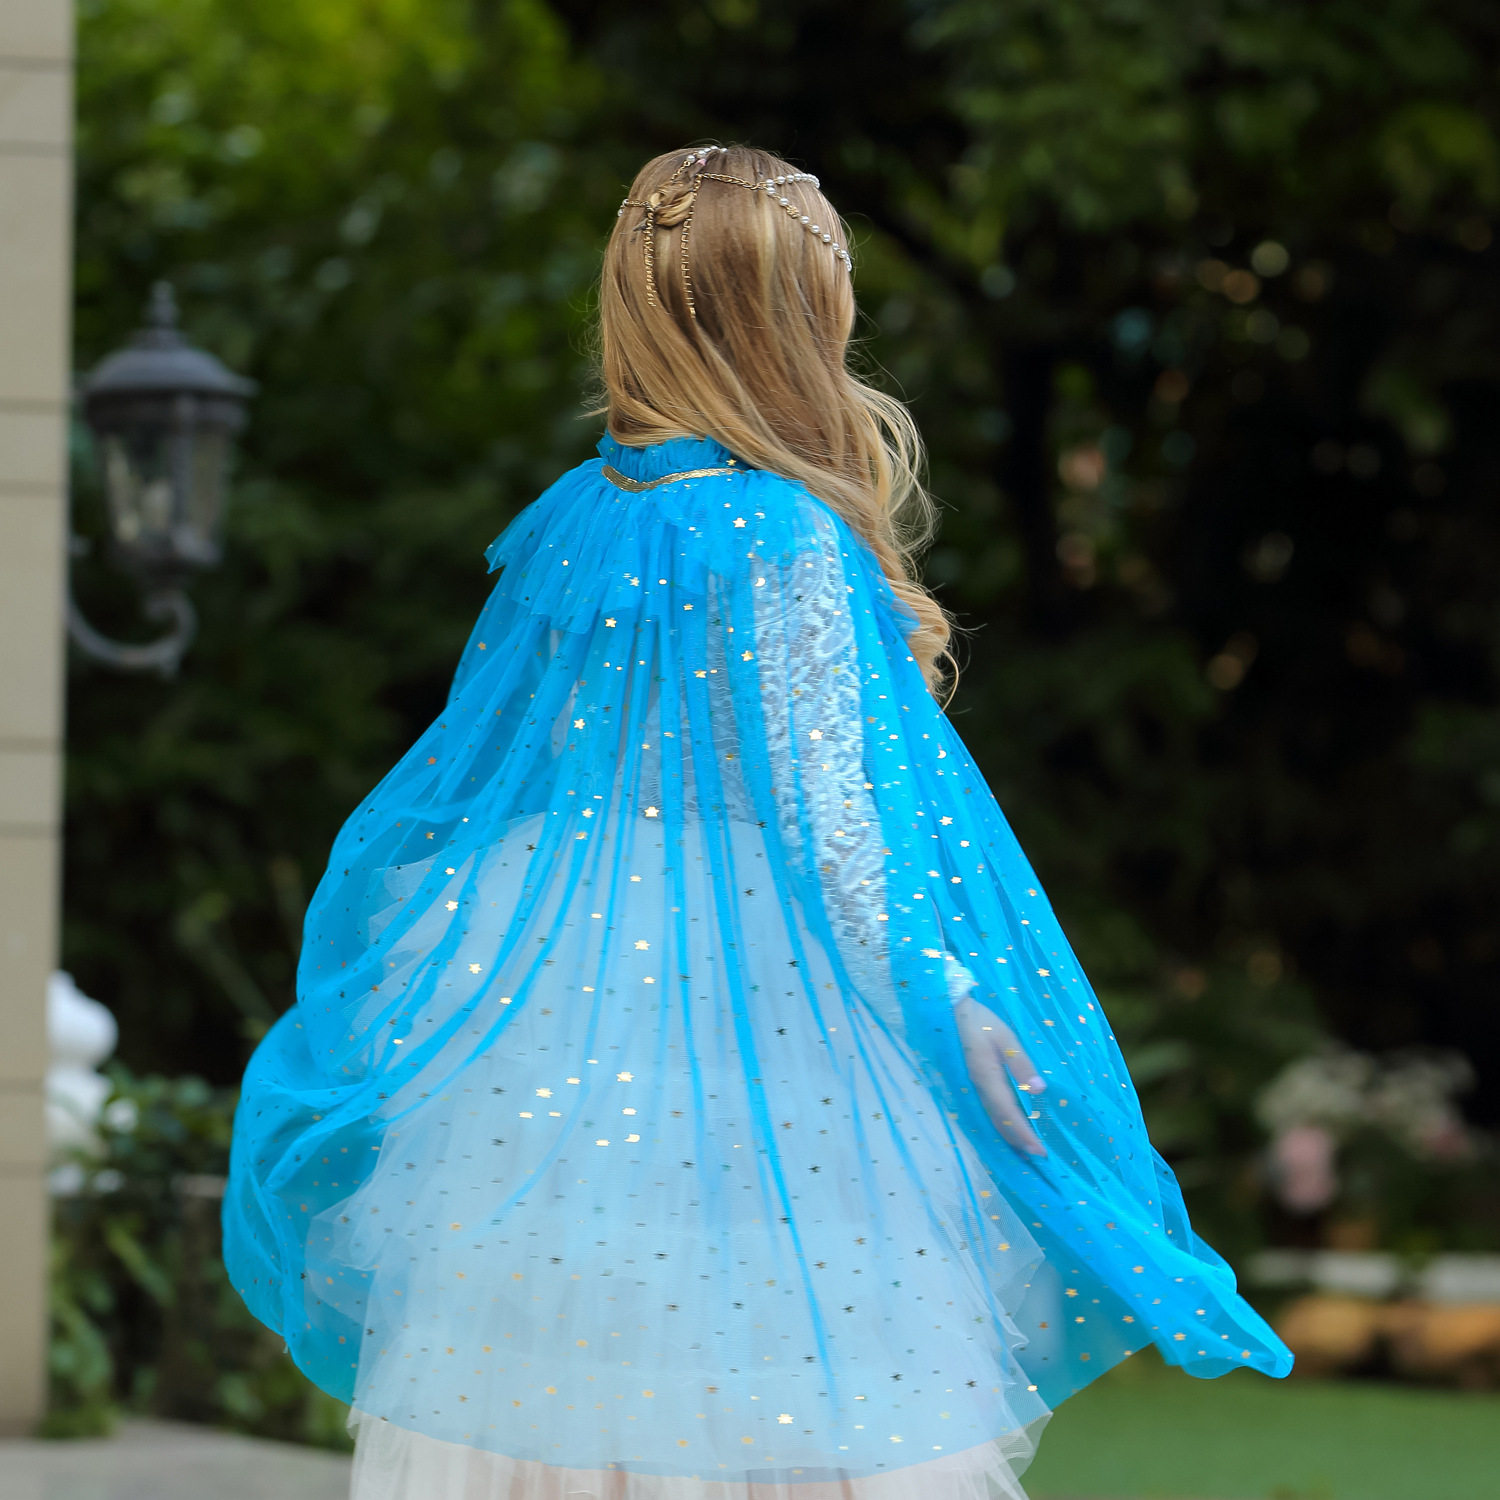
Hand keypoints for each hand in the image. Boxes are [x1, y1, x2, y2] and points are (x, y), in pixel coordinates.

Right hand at [953, 994, 1047, 1156]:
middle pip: (999, 1122)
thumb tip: (1040, 1090)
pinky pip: (987, 1109)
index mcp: (987, 1077)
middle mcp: (978, 1088)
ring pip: (992, 1118)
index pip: (1008, 1113)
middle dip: (1019, 1141)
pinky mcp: (971, 1082)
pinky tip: (1008, 1126)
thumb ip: (1021, 1064)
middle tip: (1039, 1157)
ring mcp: (972, 1086)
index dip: (1024, 1134)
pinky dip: (1000, 1123)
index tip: (1040, 1151)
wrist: (949, 1010)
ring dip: (1009, 1135)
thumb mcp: (1006, 1037)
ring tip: (1025, 1150)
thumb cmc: (979, 1021)